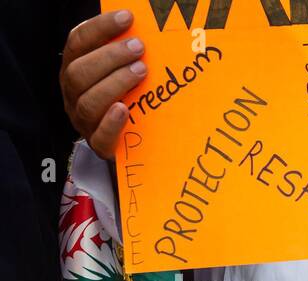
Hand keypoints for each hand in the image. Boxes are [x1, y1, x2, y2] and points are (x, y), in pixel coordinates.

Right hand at [61, 10, 148, 158]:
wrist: (125, 144)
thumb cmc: (125, 99)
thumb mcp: (119, 73)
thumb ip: (123, 54)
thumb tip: (144, 29)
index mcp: (74, 68)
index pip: (78, 42)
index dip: (100, 27)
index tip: (127, 17)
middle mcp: (73, 93)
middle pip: (80, 71)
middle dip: (110, 56)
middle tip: (139, 47)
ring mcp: (83, 120)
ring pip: (88, 101)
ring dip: (115, 83)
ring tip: (141, 71)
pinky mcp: (99, 145)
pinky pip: (100, 136)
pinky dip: (111, 122)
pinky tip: (124, 109)